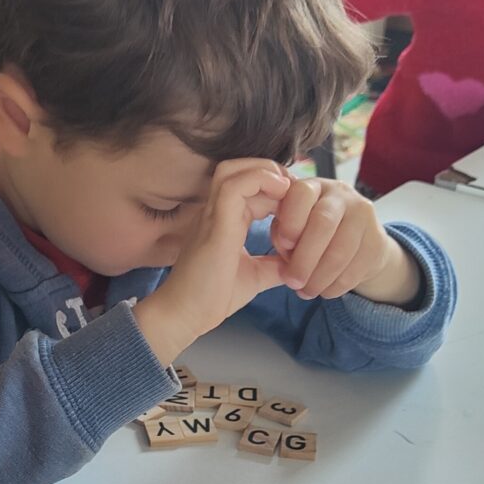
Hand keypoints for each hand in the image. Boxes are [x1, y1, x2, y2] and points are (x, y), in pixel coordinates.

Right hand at [134, 158, 290, 363]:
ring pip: (234, 169)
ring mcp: (213, 214)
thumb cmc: (211, 298)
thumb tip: (298, 264)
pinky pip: (235, 186)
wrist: (185, 316)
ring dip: (265, 172)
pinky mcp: (215, 223)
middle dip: (272, 172)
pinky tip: (281, 196)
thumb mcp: (255, 276)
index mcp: (224, 220)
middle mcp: (216, 211)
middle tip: (296, 195)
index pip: (249, 184)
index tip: (298, 207)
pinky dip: (261, 181)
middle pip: (240, 167)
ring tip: (288, 191)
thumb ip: (274, 264)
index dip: (276, 188)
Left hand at [268, 176, 420, 304]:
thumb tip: (286, 253)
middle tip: (292, 282)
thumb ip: (282, 234)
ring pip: (341, 250)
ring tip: (305, 292)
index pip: (302, 194)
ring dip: (320, 278)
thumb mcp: (290, 226)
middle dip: (305, 258)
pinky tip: (324, 291)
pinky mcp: (377, 240)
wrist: (353, 240)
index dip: (291, 221)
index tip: (282, 245)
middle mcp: (341, 194)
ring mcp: (363, 215)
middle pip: (324, 223)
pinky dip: (336, 285)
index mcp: (313, 187)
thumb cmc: (309, 231)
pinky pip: (356, 268)